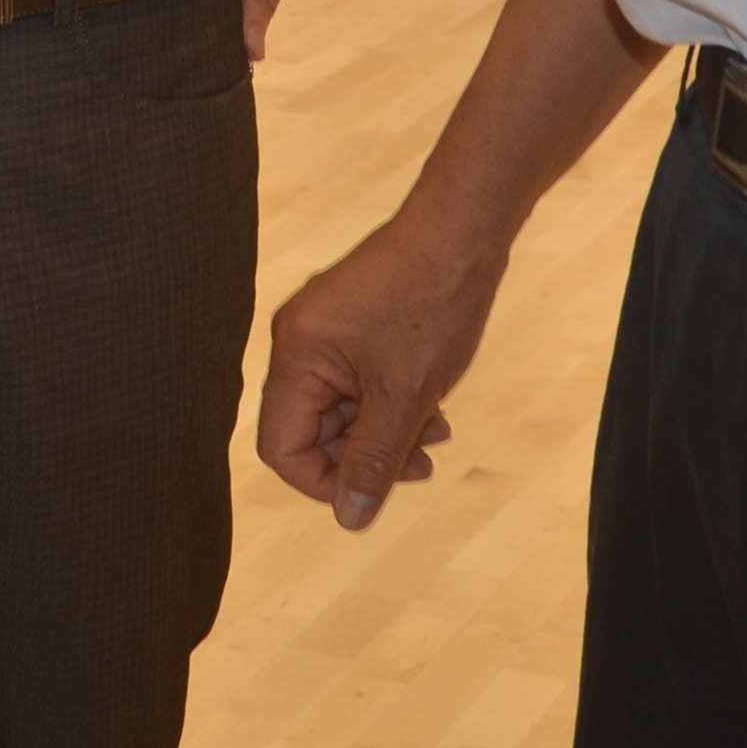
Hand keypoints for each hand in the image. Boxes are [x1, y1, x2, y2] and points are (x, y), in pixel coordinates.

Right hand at [255, 202, 500, 530]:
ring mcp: (325, 331)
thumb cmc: (431, 302)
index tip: (377, 490)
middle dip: (366, 455)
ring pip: (342, 410)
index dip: (325, 482)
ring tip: (436, 433)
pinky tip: (433, 408)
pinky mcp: (351, 324)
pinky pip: (357, 383)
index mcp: (296, 356)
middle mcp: (299, 342)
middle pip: (313, 431)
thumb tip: (350, 518)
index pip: (282, 448)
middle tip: (422, 463)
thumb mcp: (405, 396)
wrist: (463, 229)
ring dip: (387, 432)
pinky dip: (391, 402)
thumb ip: (373, 460)